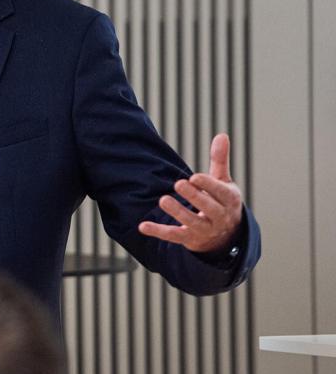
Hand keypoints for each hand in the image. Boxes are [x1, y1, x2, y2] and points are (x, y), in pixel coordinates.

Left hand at [138, 133, 242, 253]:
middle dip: (194, 197)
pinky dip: (159, 231)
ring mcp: (204, 230)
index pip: (221, 192)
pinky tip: (143, 226)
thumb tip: (221, 134)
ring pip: (191, 223)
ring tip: (163, 200)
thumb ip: (219, 160)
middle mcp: (219, 217)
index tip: (194, 177)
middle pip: (208, 207)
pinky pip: (173, 236)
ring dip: (178, 212)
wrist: (226, 236)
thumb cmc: (221, 201)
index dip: (208, 185)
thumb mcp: (223, 181)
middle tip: (179, 183)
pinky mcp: (188, 239)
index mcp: (229, 200)